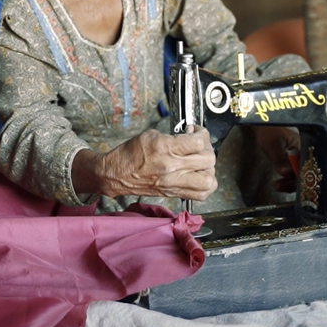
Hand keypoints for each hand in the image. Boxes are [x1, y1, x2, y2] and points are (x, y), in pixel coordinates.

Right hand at [74, 127, 216, 199]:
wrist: (116, 174)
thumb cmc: (130, 154)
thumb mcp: (151, 135)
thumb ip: (174, 136)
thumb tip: (190, 136)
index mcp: (165, 149)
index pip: (198, 142)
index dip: (201, 134)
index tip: (195, 131)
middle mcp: (172, 168)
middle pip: (207, 160)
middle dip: (207, 149)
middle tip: (200, 145)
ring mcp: (174, 183)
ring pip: (208, 180)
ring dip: (209, 169)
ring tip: (202, 162)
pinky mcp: (174, 193)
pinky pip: (201, 194)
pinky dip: (206, 185)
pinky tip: (200, 175)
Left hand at [249, 126, 299, 192]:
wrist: (263, 127)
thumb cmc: (268, 132)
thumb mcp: (272, 144)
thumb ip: (279, 159)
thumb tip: (286, 173)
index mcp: (304, 147)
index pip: (308, 166)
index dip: (300, 177)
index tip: (289, 182)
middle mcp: (304, 154)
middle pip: (305, 174)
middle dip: (293, 183)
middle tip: (278, 186)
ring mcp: (298, 159)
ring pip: (298, 176)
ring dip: (289, 184)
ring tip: (276, 186)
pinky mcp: (292, 163)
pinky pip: (293, 175)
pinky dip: (286, 181)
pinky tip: (278, 184)